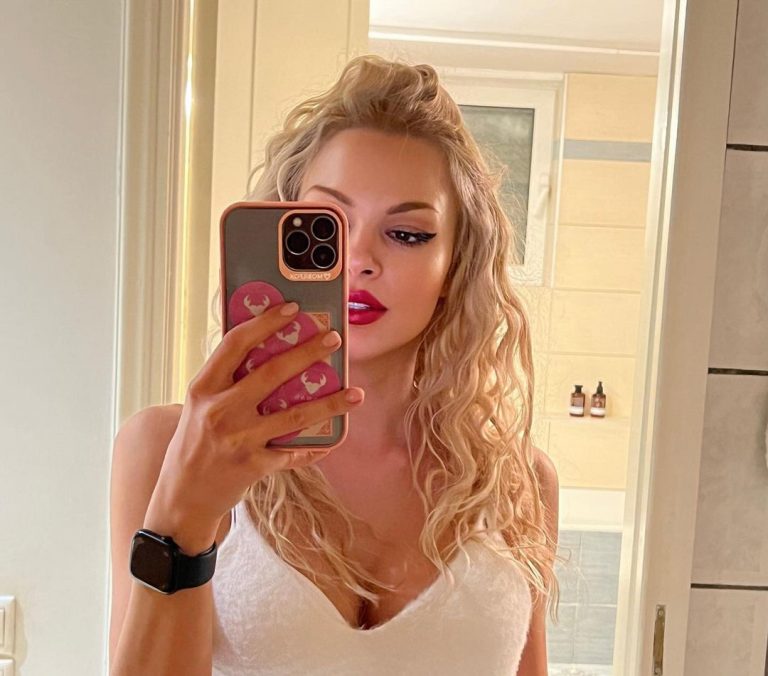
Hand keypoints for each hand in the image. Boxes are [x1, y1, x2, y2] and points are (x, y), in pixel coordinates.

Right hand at [143, 302, 362, 552]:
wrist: (181, 499)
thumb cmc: (193, 445)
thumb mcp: (198, 407)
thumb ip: (226, 382)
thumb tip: (268, 352)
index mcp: (203, 388)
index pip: (236, 343)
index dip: (266, 322)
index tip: (292, 308)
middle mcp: (220, 410)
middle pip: (272, 372)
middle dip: (308, 352)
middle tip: (334, 339)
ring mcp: (239, 439)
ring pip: (296, 414)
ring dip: (331, 402)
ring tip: (356, 392)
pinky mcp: (254, 466)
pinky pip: (294, 452)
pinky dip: (316, 446)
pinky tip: (333, 440)